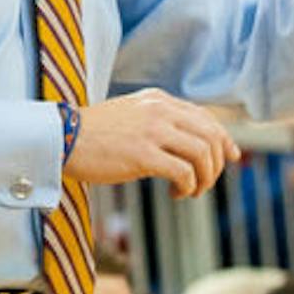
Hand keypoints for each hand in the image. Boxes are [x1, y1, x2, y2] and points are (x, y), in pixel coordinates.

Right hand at [65, 89, 239, 198]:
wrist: (62, 138)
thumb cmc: (94, 134)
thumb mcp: (132, 115)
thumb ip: (159, 121)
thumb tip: (188, 142)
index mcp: (159, 99)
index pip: (206, 117)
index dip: (224, 139)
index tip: (231, 157)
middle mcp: (160, 110)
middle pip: (211, 135)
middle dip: (218, 163)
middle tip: (205, 183)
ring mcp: (152, 131)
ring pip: (203, 154)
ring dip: (204, 178)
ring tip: (190, 191)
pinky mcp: (143, 154)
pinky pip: (184, 172)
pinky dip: (188, 186)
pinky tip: (176, 193)